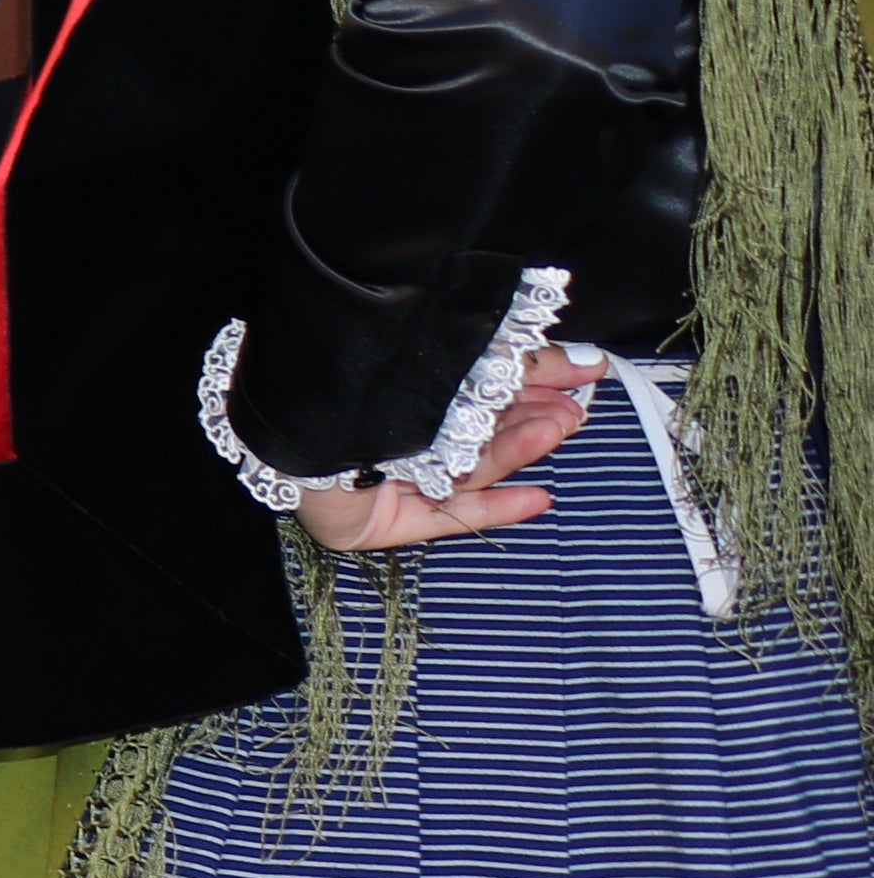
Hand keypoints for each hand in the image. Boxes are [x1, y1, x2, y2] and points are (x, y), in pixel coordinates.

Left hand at [299, 348, 601, 552]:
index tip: (586, 374)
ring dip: (517, 451)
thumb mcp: (444, 358)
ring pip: (467, 471)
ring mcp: (390, 484)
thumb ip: (507, 358)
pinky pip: (443, 517)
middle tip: (572, 410)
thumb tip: (575, 354)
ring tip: (557, 427)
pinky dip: (493, 508)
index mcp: (408, 397)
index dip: (534, 384)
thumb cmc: (358, 367)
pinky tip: (539, 498)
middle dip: (530, 421)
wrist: (290, 405)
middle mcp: (400, 441)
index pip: (482, 393)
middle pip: (479, 435)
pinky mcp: (379, 523)